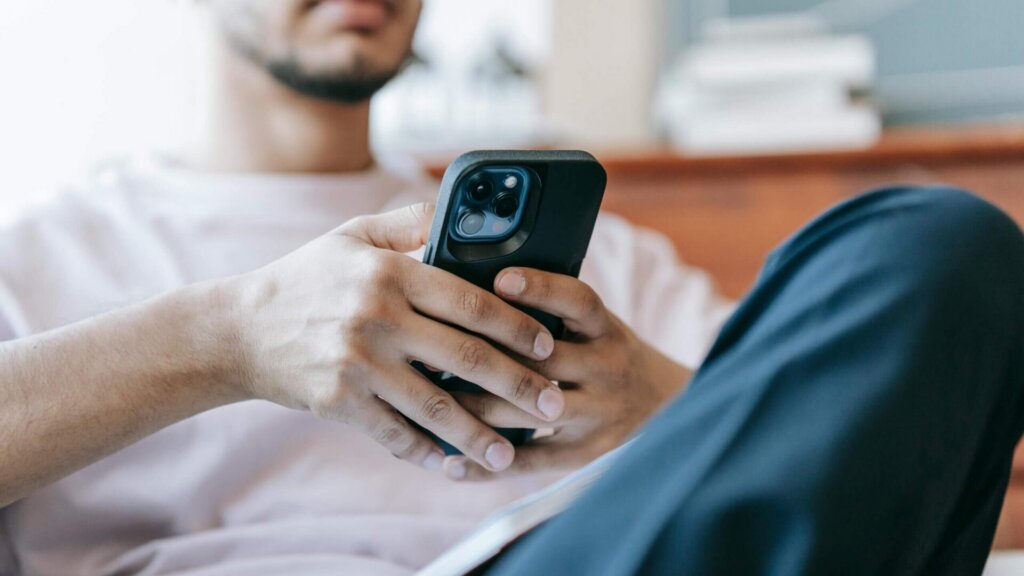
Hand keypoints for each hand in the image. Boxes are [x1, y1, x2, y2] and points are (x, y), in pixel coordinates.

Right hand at [220, 204, 565, 472]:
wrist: (238, 329)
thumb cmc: (306, 278)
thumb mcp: (353, 235)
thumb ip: (410, 222)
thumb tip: (464, 212)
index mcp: (390, 272)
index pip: (471, 301)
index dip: (517, 326)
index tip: (548, 345)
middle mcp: (377, 317)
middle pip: (466, 358)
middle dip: (519, 385)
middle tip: (556, 405)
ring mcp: (357, 364)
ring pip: (436, 406)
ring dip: (481, 435)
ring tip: (513, 454)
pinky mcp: (338, 403)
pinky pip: (394, 434)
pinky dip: (427, 453)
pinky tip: (455, 465)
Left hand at [443, 268, 691, 480]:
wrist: (668, 408)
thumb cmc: (608, 355)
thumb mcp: (597, 326)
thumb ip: (554, 312)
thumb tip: (480, 285)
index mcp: (607, 330)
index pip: (578, 301)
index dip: (540, 288)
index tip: (499, 280)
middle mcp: (607, 369)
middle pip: (542, 361)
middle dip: (484, 356)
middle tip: (430, 348)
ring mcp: (599, 415)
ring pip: (527, 412)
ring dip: (473, 409)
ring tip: (427, 400)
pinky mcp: (587, 455)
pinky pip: (531, 462)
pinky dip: (487, 465)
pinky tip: (449, 463)